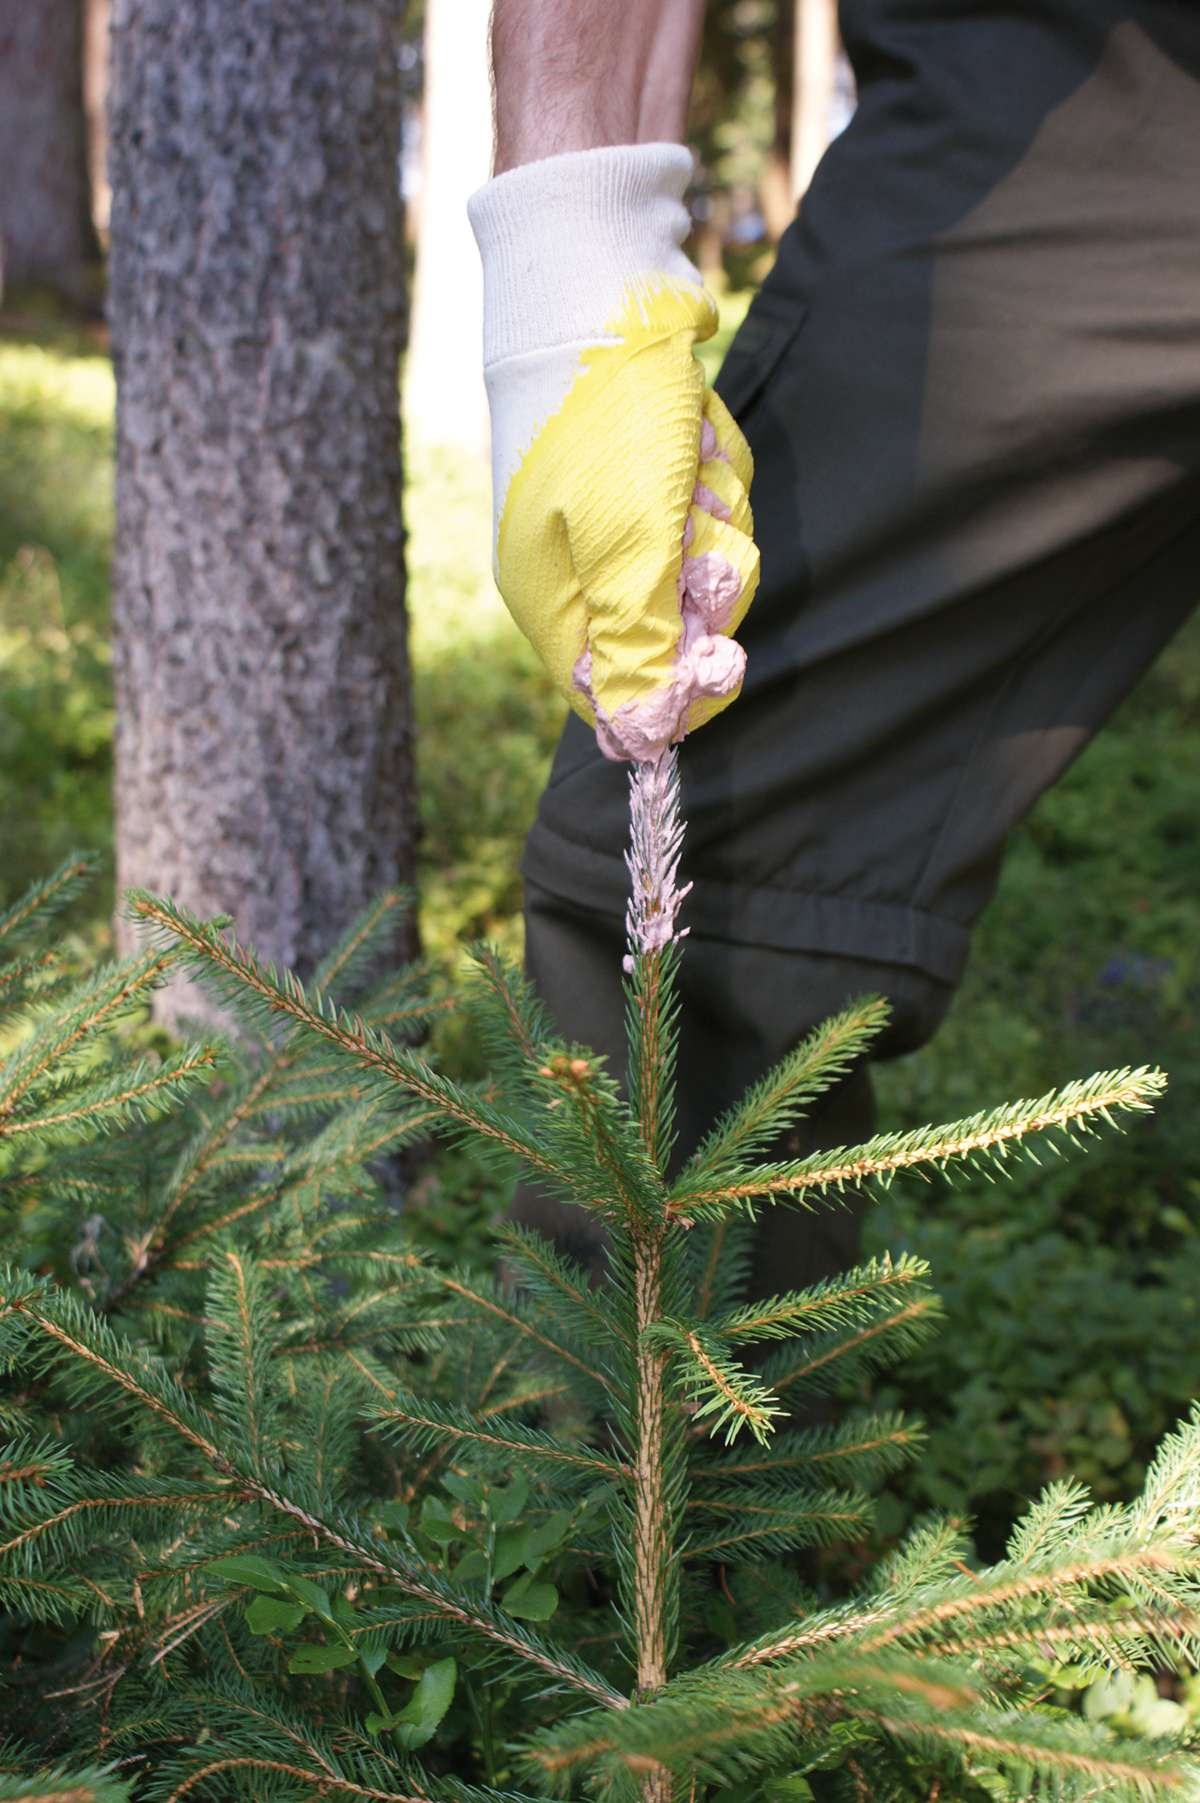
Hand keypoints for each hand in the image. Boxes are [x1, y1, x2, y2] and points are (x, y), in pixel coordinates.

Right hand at [468, 144, 758, 761]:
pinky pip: (708, 508)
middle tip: (694, 523)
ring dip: (715, 512)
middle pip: (676, 635)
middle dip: (704, 577)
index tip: (721, 660)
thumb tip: (641, 742)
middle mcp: (578, 571)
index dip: (677, 692)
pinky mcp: (650, 477)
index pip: (618, 699)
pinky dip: (714, 470)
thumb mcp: (628, 538)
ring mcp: (615, 521)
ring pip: (704, 566)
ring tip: (687, 456)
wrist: (599, 284)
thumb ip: (639, 641)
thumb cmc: (605, 416)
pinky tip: (693, 429)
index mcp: (551, 600)